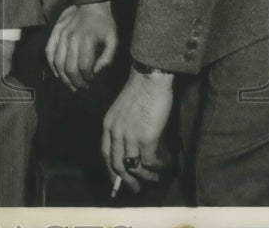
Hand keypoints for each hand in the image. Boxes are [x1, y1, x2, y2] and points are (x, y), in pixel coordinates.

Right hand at [45, 0, 116, 90]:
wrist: (91, 3)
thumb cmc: (104, 23)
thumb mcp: (113, 39)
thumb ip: (107, 58)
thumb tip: (97, 72)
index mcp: (87, 41)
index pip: (84, 67)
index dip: (88, 78)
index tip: (92, 81)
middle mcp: (71, 39)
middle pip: (69, 68)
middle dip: (76, 82)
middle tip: (81, 88)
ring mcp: (61, 35)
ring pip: (58, 62)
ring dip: (63, 77)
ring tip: (71, 85)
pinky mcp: (54, 32)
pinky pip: (49, 51)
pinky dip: (51, 65)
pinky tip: (57, 73)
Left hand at [101, 66, 173, 192]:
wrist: (149, 79)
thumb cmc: (140, 91)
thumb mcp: (122, 110)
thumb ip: (122, 127)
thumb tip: (132, 146)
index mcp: (108, 125)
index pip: (105, 154)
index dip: (111, 170)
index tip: (117, 181)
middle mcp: (115, 132)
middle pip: (116, 164)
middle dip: (126, 181)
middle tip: (136, 189)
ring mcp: (129, 136)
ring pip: (132, 166)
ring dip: (144, 177)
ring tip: (154, 181)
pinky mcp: (146, 138)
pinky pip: (149, 162)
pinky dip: (156, 168)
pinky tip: (163, 168)